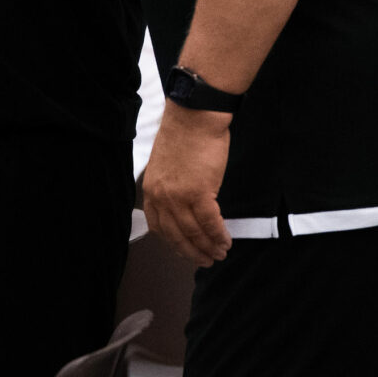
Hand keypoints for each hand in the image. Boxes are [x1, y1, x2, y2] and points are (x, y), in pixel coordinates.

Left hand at [142, 104, 232, 267]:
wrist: (195, 116)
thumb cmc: (185, 134)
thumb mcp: (166, 164)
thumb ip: (170, 186)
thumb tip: (184, 205)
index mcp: (151, 189)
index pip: (158, 226)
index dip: (173, 242)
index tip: (184, 250)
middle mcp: (162, 196)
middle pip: (176, 234)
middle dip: (192, 251)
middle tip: (205, 260)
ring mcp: (179, 196)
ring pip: (194, 232)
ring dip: (209, 247)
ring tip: (219, 253)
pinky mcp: (199, 192)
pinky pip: (210, 223)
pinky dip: (219, 235)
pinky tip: (226, 241)